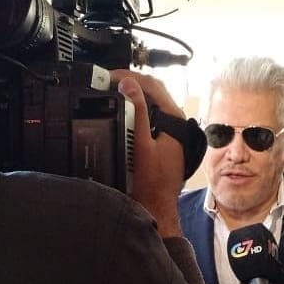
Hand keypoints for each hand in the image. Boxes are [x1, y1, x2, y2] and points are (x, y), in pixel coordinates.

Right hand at [110, 69, 184, 236]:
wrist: (156, 206)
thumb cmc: (153, 183)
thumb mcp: (141, 144)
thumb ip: (137, 113)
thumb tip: (129, 86)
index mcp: (175, 119)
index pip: (153, 84)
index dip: (130, 76)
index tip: (110, 76)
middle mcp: (176, 123)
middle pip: (153, 90)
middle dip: (130, 82)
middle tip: (108, 81)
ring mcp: (171, 131)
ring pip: (152, 102)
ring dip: (133, 95)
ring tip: (112, 92)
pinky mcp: (164, 140)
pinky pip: (150, 116)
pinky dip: (135, 110)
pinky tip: (122, 112)